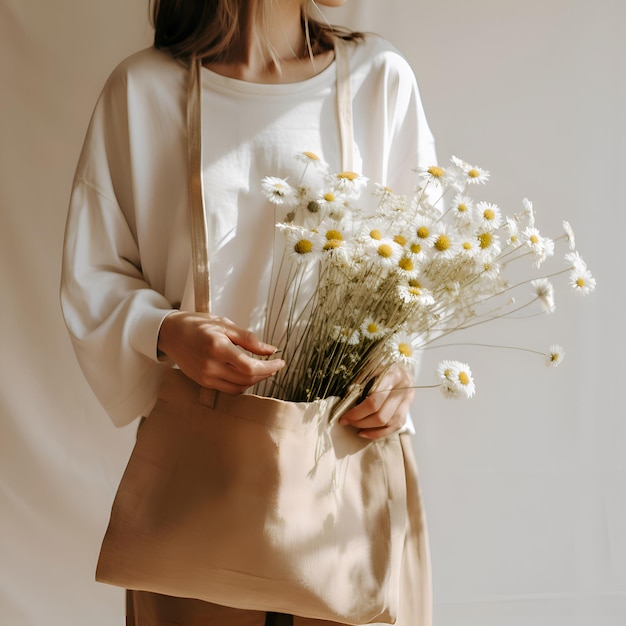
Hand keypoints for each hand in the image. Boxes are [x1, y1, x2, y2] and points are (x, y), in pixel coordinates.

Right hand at [157, 311, 284, 393]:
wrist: (170, 333)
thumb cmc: (197, 325)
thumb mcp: (225, 325)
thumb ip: (249, 339)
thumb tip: (270, 350)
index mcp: (217, 347)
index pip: (250, 366)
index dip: (269, 367)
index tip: (280, 362)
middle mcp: (210, 365)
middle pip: (247, 379)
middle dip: (265, 373)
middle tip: (273, 364)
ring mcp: (205, 377)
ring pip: (239, 387)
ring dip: (254, 380)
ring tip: (262, 369)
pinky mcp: (202, 382)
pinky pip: (228, 389)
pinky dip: (241, 384)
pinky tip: (246, 374)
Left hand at [339, 365, 414, 439]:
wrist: (401, 366)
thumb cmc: (382, 366)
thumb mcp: (371, 367)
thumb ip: (360, 381)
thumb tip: (346, 400)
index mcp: (392, 375)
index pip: (374, 400)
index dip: (357, 412)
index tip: (345, 416)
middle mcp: (403, 388)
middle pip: (382, 414)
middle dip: (361, 422)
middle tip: (348, 422)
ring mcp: (407, 400)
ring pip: (389, 423)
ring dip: (369, 428)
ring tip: (356, 426)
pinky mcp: (407, 408)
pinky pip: (395, 427)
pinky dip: (380, 433)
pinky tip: (366, 432)